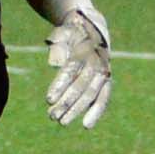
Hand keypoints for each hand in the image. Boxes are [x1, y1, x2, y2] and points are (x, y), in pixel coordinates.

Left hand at [46, 8, 110, 128]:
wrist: (93, 28)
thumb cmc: (72, 32)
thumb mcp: (63, 33)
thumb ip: (58, 45)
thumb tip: (53, 64)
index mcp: (84, 49)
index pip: (71, 70)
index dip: (60, 85)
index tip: (48, 100)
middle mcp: (96, 62)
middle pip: (81, 85)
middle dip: (66, 102)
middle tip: (51, 116)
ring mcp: (103, 72)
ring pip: (91, 94)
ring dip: (77, 110)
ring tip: (61, 122)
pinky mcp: (106, 80)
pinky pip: (103, 98)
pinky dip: (96, 112)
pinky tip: (86, 125)